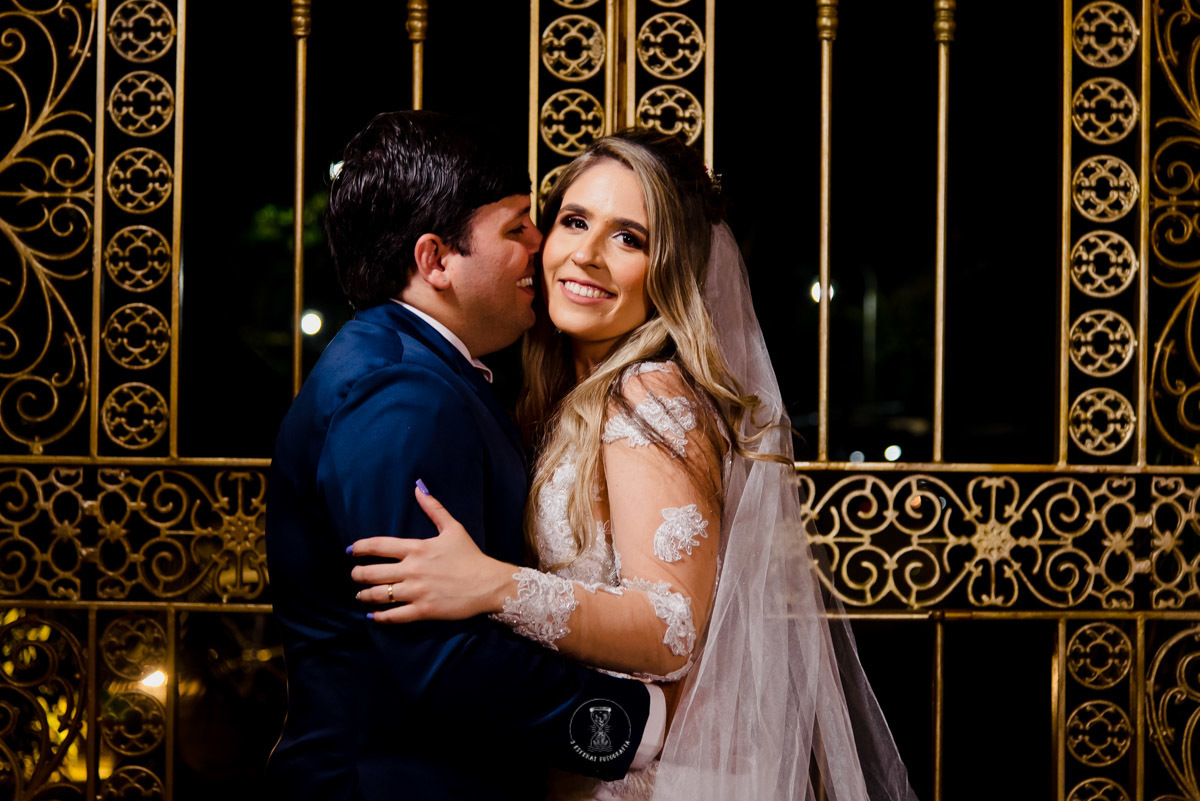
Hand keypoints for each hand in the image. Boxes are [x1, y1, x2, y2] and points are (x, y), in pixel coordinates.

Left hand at [349, 485, 515, 622]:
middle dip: (357, 574)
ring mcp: (417, 591)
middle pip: (372, 573)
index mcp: (417, 548)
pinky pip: (394, 616)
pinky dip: (380, 617)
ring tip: (360, 595)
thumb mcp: (453, 528)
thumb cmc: (470, 556)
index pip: (378, 545)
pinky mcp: (423, 610)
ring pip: (379, 595)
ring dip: (364, 595)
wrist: (488, 583)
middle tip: (354, 575)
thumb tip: (419, 488)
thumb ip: (434, 508)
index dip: (360, 548)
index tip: (351, 551)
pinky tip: (373, 616)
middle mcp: (412, 569)